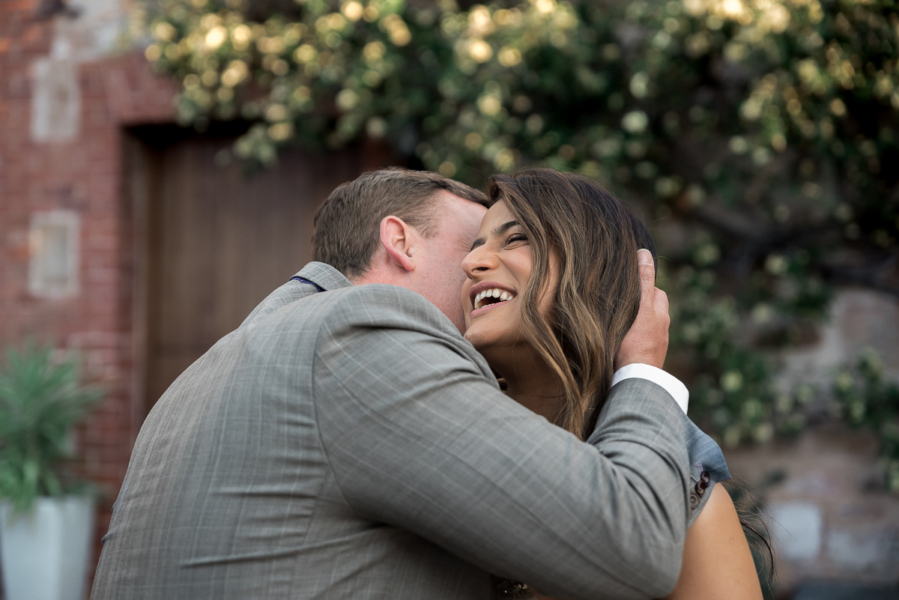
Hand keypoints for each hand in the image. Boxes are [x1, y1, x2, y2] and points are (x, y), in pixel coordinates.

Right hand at [615, 249, 669, 369]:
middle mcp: (662, 330)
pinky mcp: (646, 360)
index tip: (629, 284)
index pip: (657, 292)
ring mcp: (655, 347)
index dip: (645, 286)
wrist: (636, 380)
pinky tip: (622, 341)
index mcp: (661, 316)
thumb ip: (643, 282)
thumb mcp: (640, 307)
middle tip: (624, 301)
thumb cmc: (636, 343)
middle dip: (643, 303)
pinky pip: (641, 343)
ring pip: (647, 327)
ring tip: (620, 320)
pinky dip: (634, 338)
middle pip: (654, 309)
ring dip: (637, 322)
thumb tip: (644, 253)